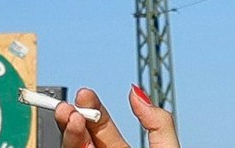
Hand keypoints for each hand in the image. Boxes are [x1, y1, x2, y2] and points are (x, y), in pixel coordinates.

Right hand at [54, 86, 178, 147]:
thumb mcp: (167, 145)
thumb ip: (157, 123)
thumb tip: (136, 91)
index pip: (100, 127)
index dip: (91, 110)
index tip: (84, 93)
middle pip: (81, 138)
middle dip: (73, 120)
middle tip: (68, 106)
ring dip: (70, 134)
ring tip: (73, 118)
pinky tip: (79, 138)